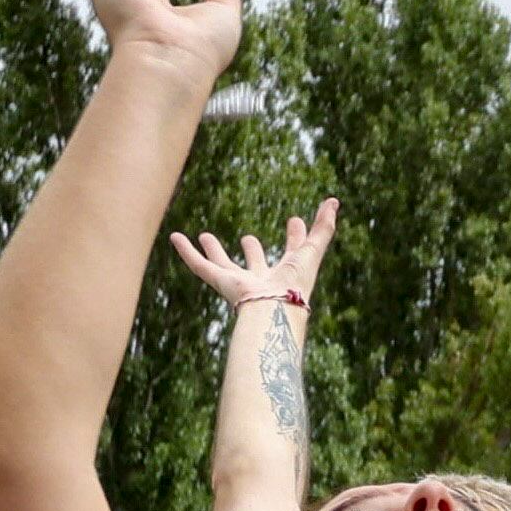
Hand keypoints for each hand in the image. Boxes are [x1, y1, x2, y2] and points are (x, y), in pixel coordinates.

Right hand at [168, 197, 338, 311]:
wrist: (273, 309)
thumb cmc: (295, 284)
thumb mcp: (312, 250)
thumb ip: (324, 227)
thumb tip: (334, 201)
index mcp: (289, 273)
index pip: (293, 252)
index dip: (296, 237)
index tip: (295, 221)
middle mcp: (264, 280)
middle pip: (256, 263)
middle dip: (253, 250)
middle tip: (248, 238)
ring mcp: (240, 283)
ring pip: (223, 265)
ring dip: (214, 250)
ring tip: (204, 235)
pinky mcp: (220, 284)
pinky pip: (199, 266)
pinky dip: (186, 253)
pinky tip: (176, 238)